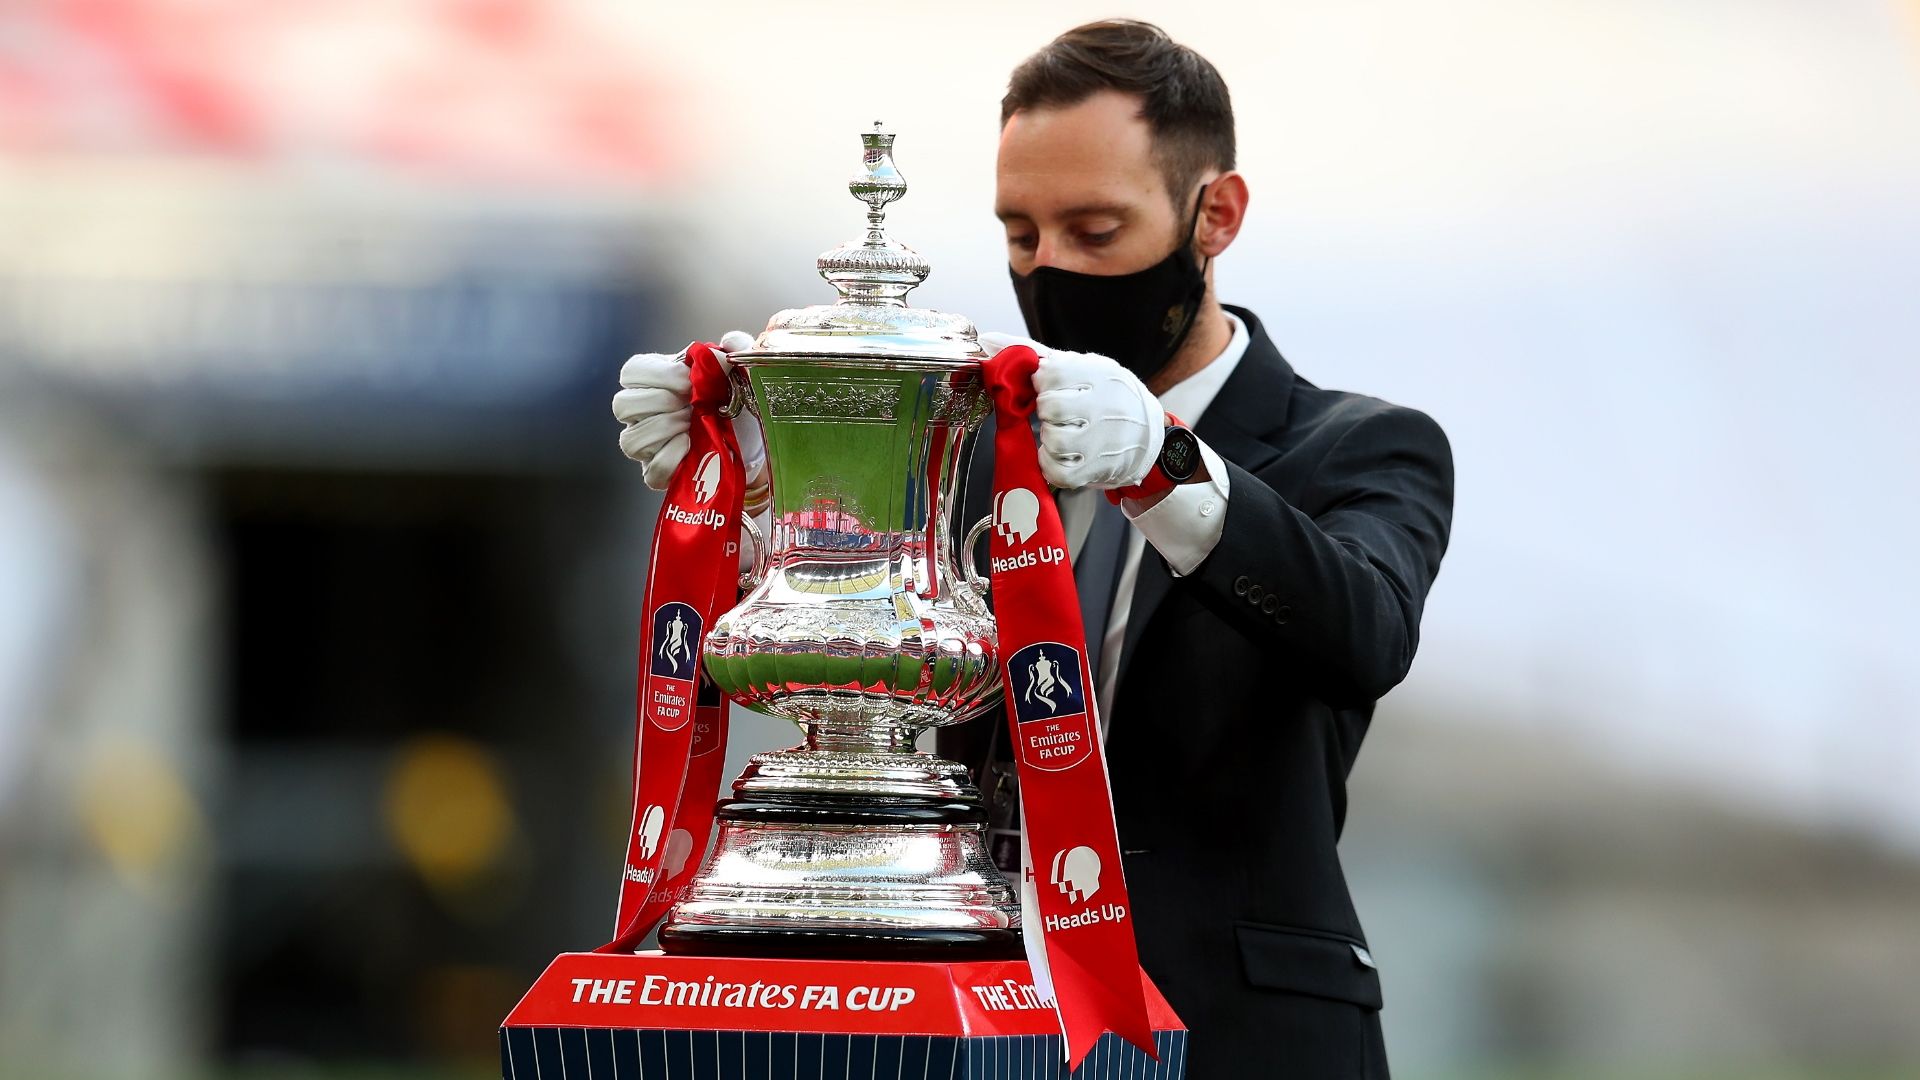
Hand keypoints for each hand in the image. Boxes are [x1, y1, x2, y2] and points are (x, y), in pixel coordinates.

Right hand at [613, 330, 763, 489]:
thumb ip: (738, 347)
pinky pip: (650, 472)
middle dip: (660, 402)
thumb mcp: (740, 369)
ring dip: (665, 429)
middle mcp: (643, 414)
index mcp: (655, 382)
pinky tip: (691, 447)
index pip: (630, 372)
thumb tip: (730, 341)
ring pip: (630, 440)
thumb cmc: (737, 400)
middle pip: (622, 405)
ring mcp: (648, 446)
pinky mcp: (659, 473)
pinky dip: (671, 459)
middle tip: (693, 404)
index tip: (688, 379)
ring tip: (692, 424)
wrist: (754, 438)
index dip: (656, 374)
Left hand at [982, 332, 1164, 489]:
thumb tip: (986, 340)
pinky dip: (1050, 464)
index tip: (1048, 386)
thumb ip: (1034, 352)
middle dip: (1045, 410)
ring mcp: (1102, 440)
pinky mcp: (1098, 468)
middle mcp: (1104, 406)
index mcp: (1098, 374)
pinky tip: (1058, 454)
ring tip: (1060, 432)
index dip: (1041, 382)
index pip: (1050, 373)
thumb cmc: (1105, 394)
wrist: (1148, 432)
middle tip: (1055, 412)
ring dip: (1048, 437)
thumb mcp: (1080, 365)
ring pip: (1054, 440)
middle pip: (1050, 407)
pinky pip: (1059, 471)